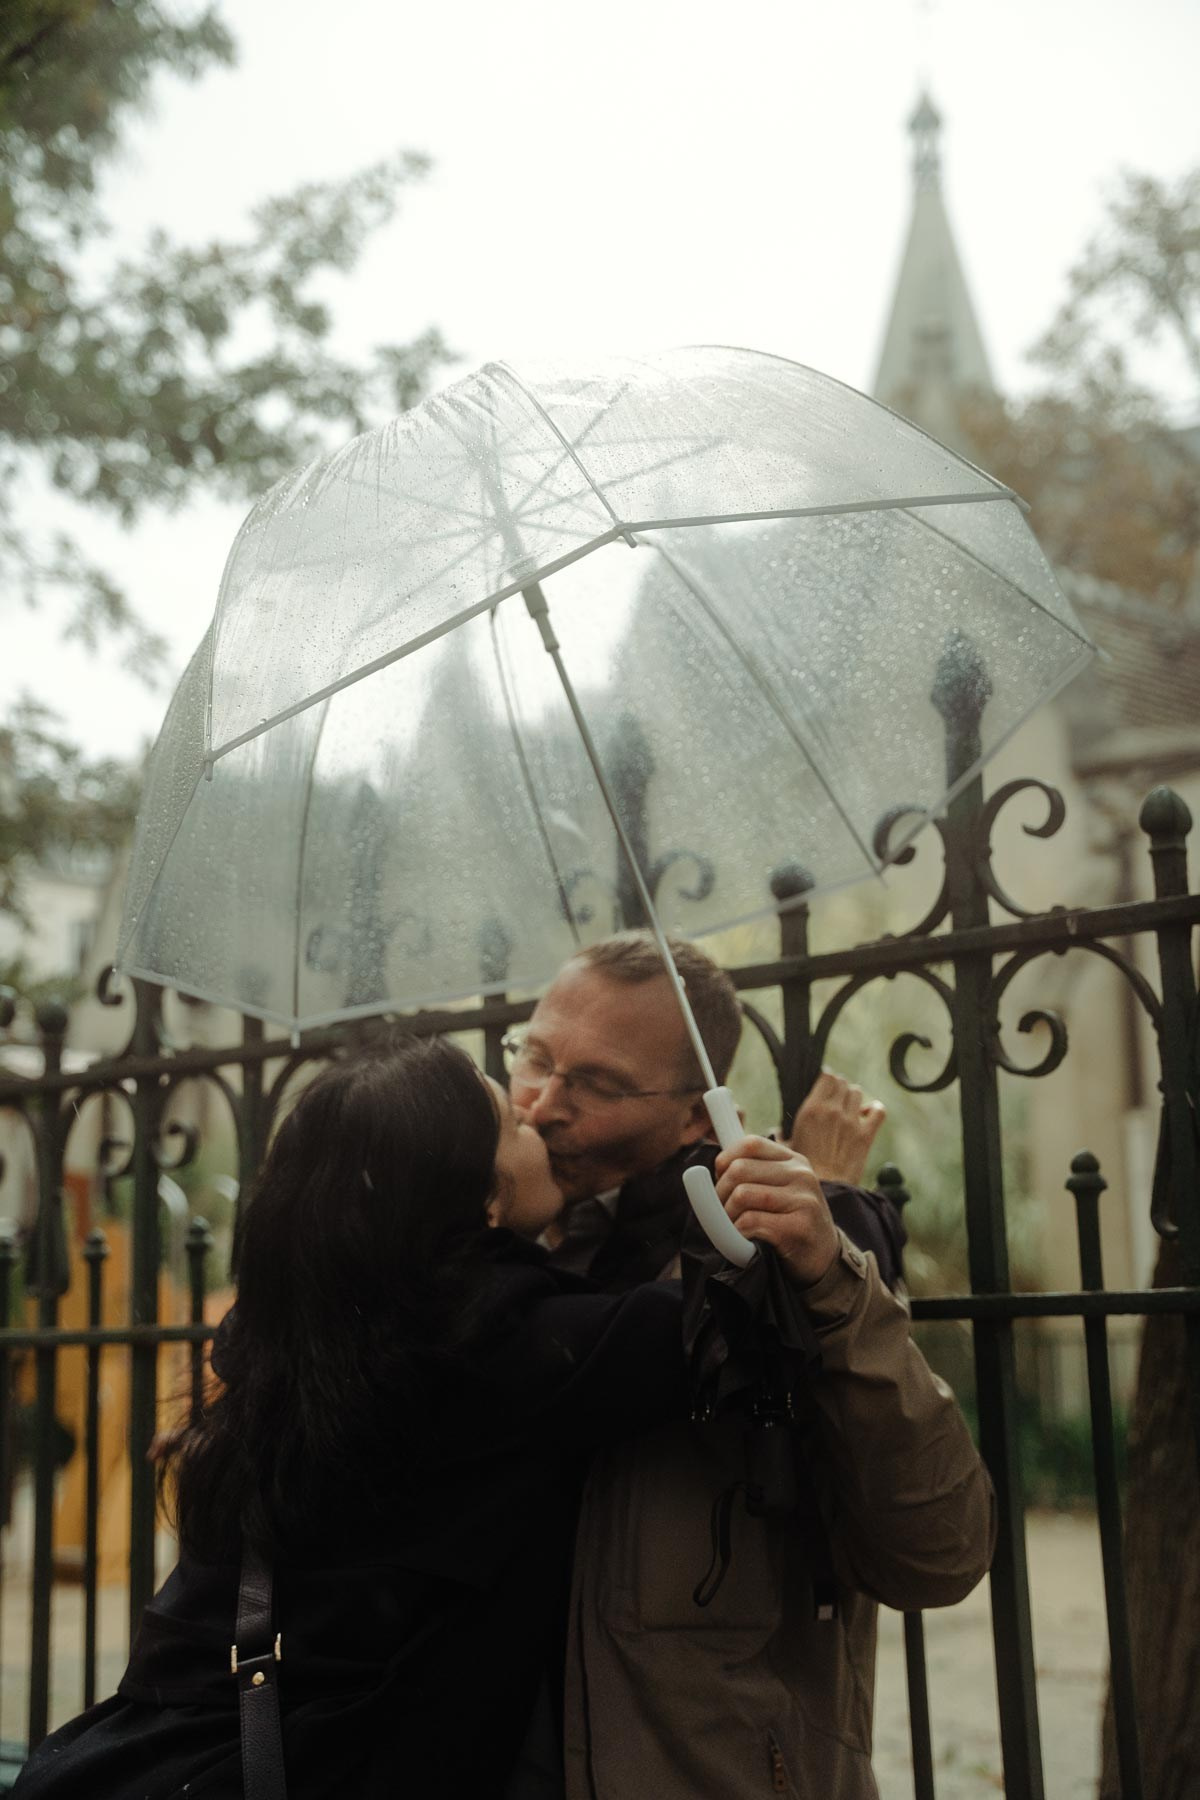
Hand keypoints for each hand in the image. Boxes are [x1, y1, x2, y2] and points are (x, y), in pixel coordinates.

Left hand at [715, 1135, 838, 1285]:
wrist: (825, 1260)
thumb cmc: (793, 1222)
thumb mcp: (782, 1189)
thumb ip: (756, 1173)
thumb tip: (717, 1166)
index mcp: (794, 1161)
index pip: (750, 1144)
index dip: (725, 1160)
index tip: (720, 1179)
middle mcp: (801, 1175)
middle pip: (739, 1169)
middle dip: (720, 1193)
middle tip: (722, 1211)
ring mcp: (803, 1200)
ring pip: (741, 1194)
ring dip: (727, 1215)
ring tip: (733, 1226)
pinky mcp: (798, 1228)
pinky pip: (750, 1222)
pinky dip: (737, 1233)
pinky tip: (744, 1239)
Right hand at [789, 1070, 885, 1185]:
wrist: (825, 1189)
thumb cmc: (801, 1170)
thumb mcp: (786, 1147)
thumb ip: (782, 1133)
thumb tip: (778, 1131)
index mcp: (812, 1109)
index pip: (826, 1076)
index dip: (825, 1079)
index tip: (823, 1086)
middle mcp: (833, 1110)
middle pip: (842, 1082)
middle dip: (838, 1087)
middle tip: (834, 1099)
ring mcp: (851, 1121)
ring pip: (857, 1092)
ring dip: (852, 1097)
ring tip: (847, 1107)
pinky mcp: (866, 1134)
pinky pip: (877, 1111)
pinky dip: (874, 1109)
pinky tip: (867, 1114)